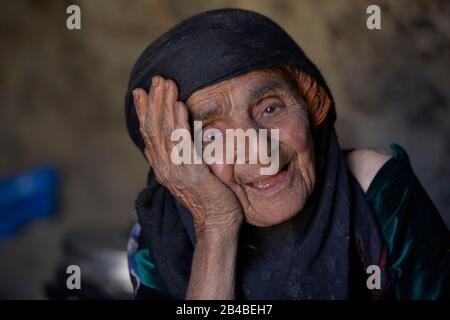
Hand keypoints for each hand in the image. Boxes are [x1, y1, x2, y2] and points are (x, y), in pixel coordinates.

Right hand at [132, 76, 242, 235]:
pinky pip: (182, 141)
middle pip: (153, 128)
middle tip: (156, 79)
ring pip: (164, 130)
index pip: (149, 134)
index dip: (145, 112)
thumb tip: (203, 138)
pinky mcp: (190, 171)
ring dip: (164, 105)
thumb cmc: (212, 199)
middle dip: (154, 102)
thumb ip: (195, 156)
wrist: (217, 223)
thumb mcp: (197, 174)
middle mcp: (164, 166)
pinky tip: (179, 104)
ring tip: (166, 83)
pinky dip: (179, 121)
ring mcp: (175, 169)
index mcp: (163, 166)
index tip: (142, 93)